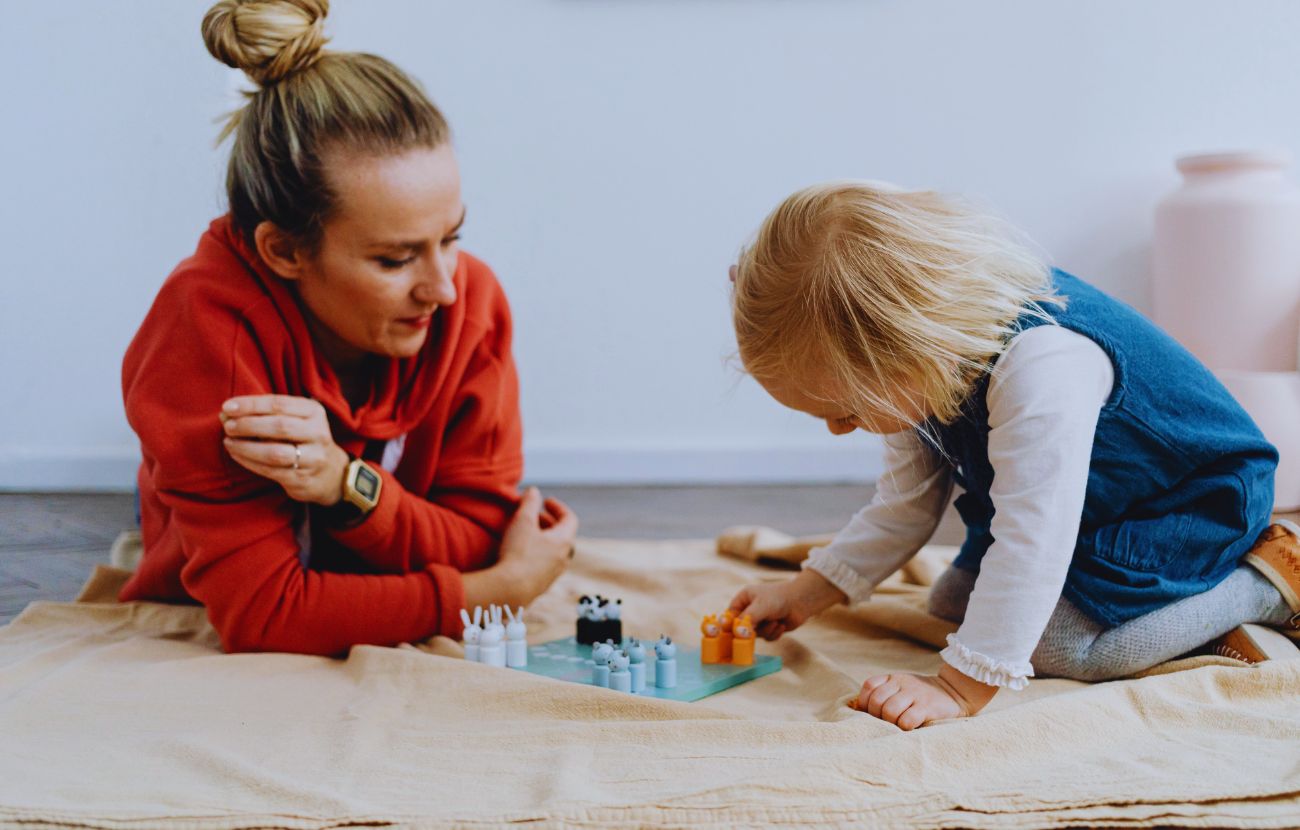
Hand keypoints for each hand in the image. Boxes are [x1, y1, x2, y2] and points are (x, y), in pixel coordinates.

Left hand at [220, 395, 349, 505]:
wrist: (331, 473)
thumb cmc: (302, 439)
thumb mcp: (294, 419)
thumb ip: (263, 414)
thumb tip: (226, 414)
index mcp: (314, 412)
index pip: (279, 404)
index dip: (251, 405)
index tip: (227, 407)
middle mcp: (318, 434)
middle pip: (279, 426)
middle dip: (248, 425)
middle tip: (228, 426)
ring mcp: (313, 458)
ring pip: (275, 452)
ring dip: (246, 447)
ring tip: (229, 442)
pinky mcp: (303, 479)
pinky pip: (271, 470)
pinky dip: (249, 462)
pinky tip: (237, 455)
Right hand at [465, 488, 576, 608]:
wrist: (511, 590)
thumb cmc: (519, 552)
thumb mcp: (523, 521)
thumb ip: (529, 503)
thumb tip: (534, 491)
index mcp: (564, 540)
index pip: (570, 518)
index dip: (559, 507)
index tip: (546, 501)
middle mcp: (564, 558)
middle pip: (563, 535)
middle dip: (549, 522)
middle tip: (535, 516)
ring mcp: (554, 574)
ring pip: (554, 551)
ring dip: (543, 539)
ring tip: (527, 533)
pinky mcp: (541, 585)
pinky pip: (544, 564)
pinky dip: (538, 553)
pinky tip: (521, 554)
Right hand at [728, 569, 846, 640]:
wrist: (802, 601)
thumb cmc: (779, 598)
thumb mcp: (761, 606)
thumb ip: (748, 620)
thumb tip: (737, 633)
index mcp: (743, 599)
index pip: (730, 616)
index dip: (729, 626)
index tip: (732, 635)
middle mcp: (750, 610)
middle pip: (742, 628)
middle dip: (752, 630)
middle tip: (757, 630)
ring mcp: (760, 619)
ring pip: (755, 635)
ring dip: (766, 631)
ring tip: (776, 621)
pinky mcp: (770, 628)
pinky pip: (766, 638)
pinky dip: (774, 633)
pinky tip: (781, 625)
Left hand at [849, 664, 998, 729]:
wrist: (954, 692)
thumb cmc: (921, 695)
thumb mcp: (902, 687)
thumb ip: (884, 693)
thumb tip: (860, 711)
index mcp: (893, 678)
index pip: (869, 686)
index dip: (864, 702)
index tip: (869, 714)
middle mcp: (902, 683)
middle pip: (876, 701)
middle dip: (876, 716)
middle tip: (885, 723)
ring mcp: (915, 694)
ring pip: (890, 711)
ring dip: (890, 723)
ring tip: (897, 726)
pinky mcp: (927, 707)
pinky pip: (907, 720)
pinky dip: (904, 727)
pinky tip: (909, 728)